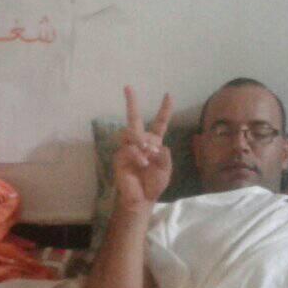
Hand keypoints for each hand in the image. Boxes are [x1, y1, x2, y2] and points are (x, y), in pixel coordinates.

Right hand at [113, 86, 173, 210]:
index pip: (159, 123)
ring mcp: (127, 149)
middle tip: (127, 87)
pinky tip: (143, 163)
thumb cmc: (153, 184)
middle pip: (134, 119)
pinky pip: (128, 149)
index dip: (164, 109)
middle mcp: (139, 142)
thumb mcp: (166, 170)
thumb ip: (164, 156)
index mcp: (154, 143)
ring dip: (140, 140)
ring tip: (146, 151)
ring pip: (130, 132)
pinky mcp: (119, 158)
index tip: (168, 95)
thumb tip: (155, 146)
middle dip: (131, 102)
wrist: (141, 200)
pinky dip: (137, 155)